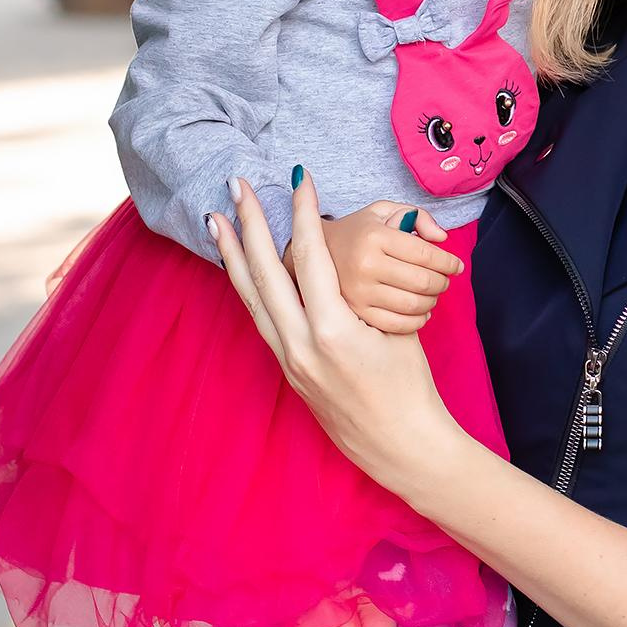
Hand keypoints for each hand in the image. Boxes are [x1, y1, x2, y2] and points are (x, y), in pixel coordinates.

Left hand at [211, 173, 453, 499]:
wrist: (400, 447)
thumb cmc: (410, 390)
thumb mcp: (403, 330)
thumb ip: (386, 279)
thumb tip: (394, 225)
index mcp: (332, 332)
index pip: (310, 258)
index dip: (304, 214)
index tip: (299, 179)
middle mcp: (299, 346)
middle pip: (264, 273)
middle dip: (249, 224)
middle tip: (236, 185)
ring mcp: (288, 360)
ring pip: (251, 297)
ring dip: (233, 256)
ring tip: (217, 220)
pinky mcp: (287, 370)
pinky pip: (261, 318)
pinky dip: (248, 286)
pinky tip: (239, 268)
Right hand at [318, 199, 460, 334]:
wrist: (314, 254)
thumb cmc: (357, 232)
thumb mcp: (383, 211)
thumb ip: (416, 216)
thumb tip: (441, 238)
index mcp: (374, 237)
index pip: (425, 254)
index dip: (448, 262)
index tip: (456, 265)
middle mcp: (365, 265)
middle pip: (423, 281)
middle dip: (442, 282)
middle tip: (445, 279)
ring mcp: (359, 292)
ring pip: (414, 304)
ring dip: (432, 301)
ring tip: (432, 293)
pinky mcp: (356, 313)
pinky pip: (398, 324)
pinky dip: (417, 320)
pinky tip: (420, 311)